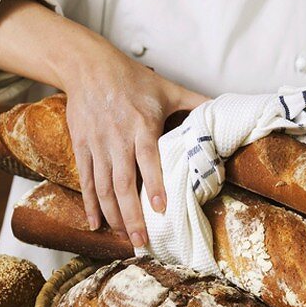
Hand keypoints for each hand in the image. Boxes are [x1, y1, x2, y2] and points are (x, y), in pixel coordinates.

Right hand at [61, 36, 204, 246]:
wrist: (88, 66)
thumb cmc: (131, 78)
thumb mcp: (167, 88)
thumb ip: (195, 102)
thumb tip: (223, 108)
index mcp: (141, 125)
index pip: (148, 159)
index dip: (155, 185)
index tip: (161, 209)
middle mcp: (117, 138)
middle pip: (123, 183)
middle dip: (132, 215)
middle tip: (142, 240)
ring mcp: (97, 145)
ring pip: (103, 187)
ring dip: (113, 215)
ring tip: (125, 236)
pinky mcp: (82, 146)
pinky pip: (85, 180)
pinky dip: (90, 203)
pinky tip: (95, 223)